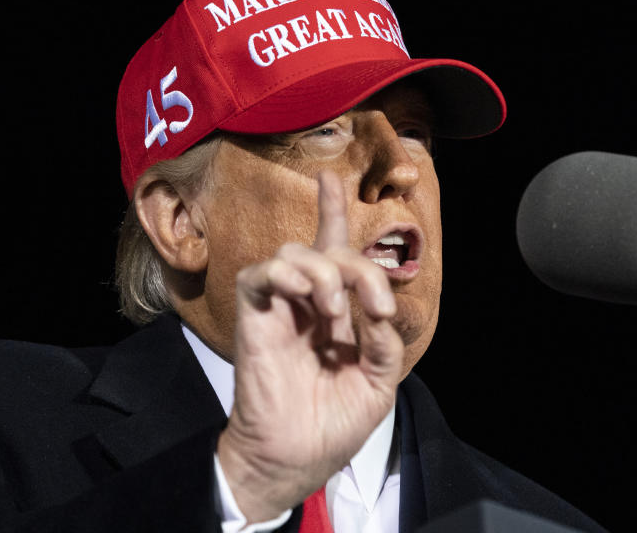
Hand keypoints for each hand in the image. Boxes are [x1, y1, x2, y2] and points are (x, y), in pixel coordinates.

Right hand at [216, 170, 403, 522]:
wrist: (295, 459)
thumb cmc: (333, 425)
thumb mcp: (376, 383)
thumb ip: (382, 342)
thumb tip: (378, 306)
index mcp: (335, 313)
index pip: (334, 251)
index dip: (332, 211)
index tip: (330, 178)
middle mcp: (306, 302)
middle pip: (326, 248)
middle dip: (358, 265)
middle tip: (372, 306)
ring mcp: (279, 308)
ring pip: (294, 253)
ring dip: (326, 273)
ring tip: (335, 313)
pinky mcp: (254, 318)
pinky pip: (259, 275)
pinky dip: (285, 273)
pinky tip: (307, 295)